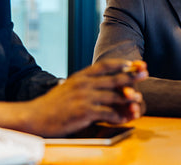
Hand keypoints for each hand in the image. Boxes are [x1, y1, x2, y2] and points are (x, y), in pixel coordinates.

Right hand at [24, 58, 147, 135]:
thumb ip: (86, 83)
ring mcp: (83, 97)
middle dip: (131, 75)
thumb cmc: (53, 104)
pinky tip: (124, 119)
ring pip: (113, 95)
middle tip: (145, 73)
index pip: (104, 65)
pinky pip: (106, 113)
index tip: (134, 62)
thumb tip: (103, 82)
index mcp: (81, 76)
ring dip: (128, 98)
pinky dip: (117, 116)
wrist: (34, 117)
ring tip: (139, 99)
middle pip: (113, 78)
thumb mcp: (69, 87)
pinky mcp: (83, 112)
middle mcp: (83, 84)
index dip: (121, 63)